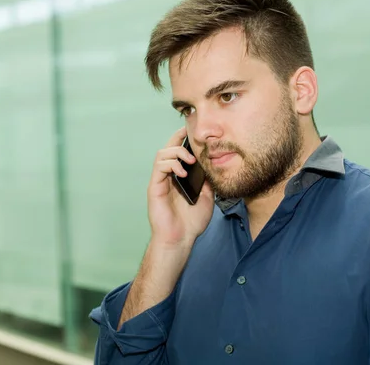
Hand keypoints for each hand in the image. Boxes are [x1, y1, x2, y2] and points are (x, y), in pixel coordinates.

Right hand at [147, 127, 214, 247]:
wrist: (181, 239)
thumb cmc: (191, 222)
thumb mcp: (207, 197)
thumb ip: (208, 180)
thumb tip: (214, 165)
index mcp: (179, 177)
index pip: (178, 152)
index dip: (182, 139)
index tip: (192, 131)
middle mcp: (168, 176)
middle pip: (168, 148)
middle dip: (178, 139)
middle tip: (192, 142)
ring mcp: (160, 181)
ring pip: (162, 154)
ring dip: (176, 152)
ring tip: (190, 161)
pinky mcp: (155, 187)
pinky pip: (159, 166)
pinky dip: (171, 164)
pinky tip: (182, 172)